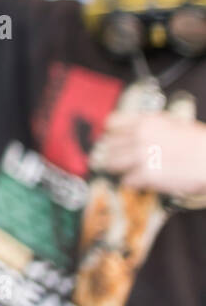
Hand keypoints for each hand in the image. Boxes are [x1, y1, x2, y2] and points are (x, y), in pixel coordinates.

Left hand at [91, 112, 205, 202]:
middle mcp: (139, 136)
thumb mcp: (174, 123)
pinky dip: (132, 183)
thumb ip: (151, 126)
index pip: (112, 123)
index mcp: (146, 121)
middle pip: (109, 145)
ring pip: (112, 163)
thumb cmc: (200, 143)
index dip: (113, 134)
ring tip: (127, 172)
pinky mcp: (146, 175)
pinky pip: (127, 181)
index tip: (113, 140)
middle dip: (113, 154)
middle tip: (117, 160)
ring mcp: (141, 156)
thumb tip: (134, 131)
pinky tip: (140, 183)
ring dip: (118, 169)